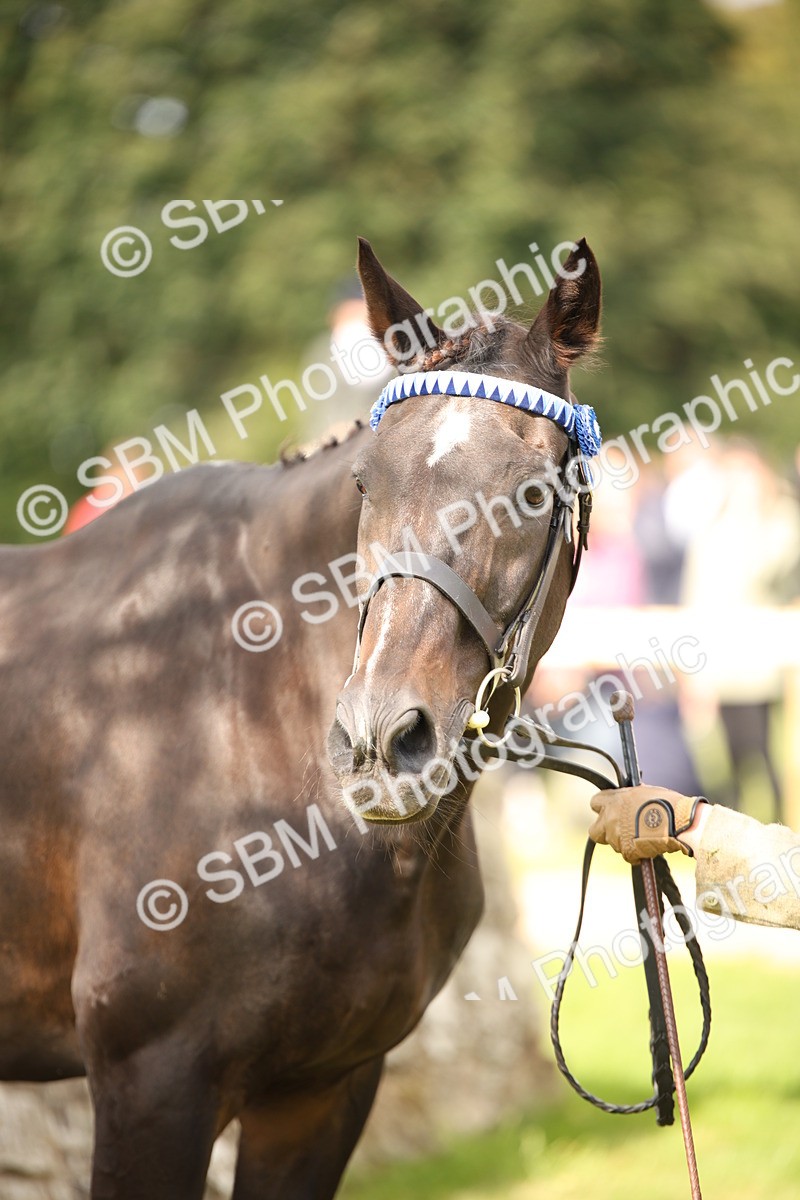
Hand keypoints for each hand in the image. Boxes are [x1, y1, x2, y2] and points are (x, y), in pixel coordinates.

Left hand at [589, 786, 707, 864]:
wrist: (678, 822)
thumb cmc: (666, 803)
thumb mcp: (645, 791)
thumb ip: (631, 796)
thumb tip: (631, 797)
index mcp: (614, 800)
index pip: (595, 802)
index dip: (602, 808)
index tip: (609, 810)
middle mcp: (610, 818)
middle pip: (594, 831)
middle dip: (603, 832)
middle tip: (618, 831)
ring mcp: (617, 836)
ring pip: (613, 844)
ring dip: (624, 843)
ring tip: (642, 837)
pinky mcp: (626, 851)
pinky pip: (627, 856)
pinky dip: (635, 855)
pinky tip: (647, 848)